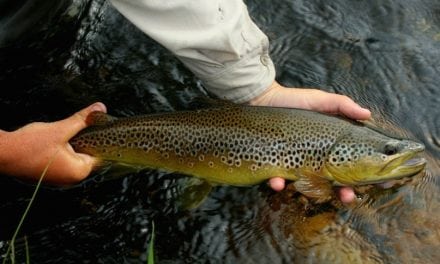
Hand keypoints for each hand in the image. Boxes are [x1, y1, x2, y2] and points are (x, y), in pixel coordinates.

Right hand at [0, 102, 106, 184]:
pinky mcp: (50, 177)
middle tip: (82, 126)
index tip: (101, 126)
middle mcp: (72, 180)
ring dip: (74, 146)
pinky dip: (64, 152)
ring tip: (65, 134)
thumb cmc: (30, 144)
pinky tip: (57, 142)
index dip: (101, 139)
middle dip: (86, 141)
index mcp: (78, 172)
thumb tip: (101, 107)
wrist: (1, 154)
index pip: (101, 156)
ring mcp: (60, 180)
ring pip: (75, 159)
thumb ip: (82, 119)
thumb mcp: (61, 129)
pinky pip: (64, 163)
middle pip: (88, 157)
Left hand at [249, 81, 370, 202]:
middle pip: (335, 182)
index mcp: (331, 146)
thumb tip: (367, 113)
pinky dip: (277, 184)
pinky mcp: (275, 166)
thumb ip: (343, 106)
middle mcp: (315, 158)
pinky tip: (277, 181)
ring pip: (307, 187)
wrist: (262, 100)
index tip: (381, 183)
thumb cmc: (294, 100)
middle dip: (345, 192)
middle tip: (350, 195)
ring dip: (312, 193)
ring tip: (314, 191)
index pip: (354, 164)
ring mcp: (295, 164)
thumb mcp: (321, 101)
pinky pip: (277, 181)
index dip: (368, 175)